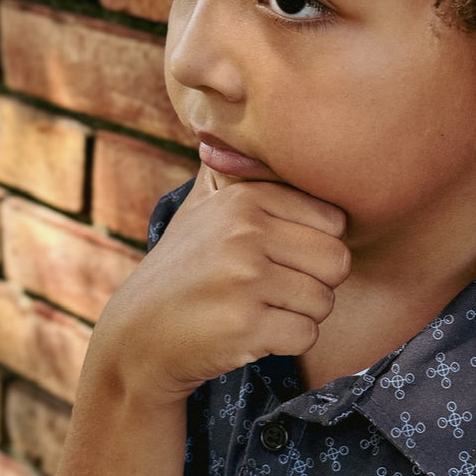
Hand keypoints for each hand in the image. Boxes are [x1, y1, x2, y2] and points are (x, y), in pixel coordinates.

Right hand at [90, 165, 350, 401]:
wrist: (138, 334)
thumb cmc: (184, 271)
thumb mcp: (204, 209)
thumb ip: (242, 172)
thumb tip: (286, 133)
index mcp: (243, 198)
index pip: (334, 222)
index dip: (314, 248)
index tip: (279, 259)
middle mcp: (244, 233)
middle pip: (337, 262)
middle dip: (315, 284)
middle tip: (274, 291)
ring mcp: (245, 280)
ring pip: (324, 302)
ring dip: (299, 315)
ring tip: (257, 310)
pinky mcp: (246, 326)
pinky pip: (307, 335)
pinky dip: (286, 342)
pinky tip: (251, 335)